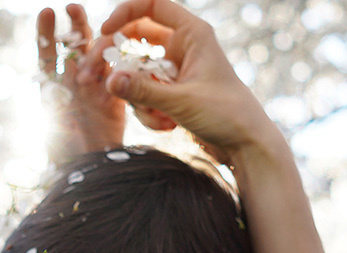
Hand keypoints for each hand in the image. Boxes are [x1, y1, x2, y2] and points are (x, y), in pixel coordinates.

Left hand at [38, 4, 125, 161]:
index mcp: (54, 88)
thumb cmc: (65, 153)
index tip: (47, 12)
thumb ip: (55, 104)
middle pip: (74, 48)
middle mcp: (74, 83)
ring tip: (102, 28)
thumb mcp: (53, 129)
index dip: (47, 34)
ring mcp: (96, 87)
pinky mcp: (116, 95)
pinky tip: (125, 49)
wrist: (89, 170)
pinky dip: (121, 61)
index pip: (48, 55)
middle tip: (73, 7)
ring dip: (99, 40)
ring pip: (99, 56)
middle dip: (75, 26)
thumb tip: (59, 76)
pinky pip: (119, 74)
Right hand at [91, 0, 286, 166]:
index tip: (105, 32)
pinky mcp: (173, 92)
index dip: (124, 13)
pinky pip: (146, 95)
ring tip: (158, 118)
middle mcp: (183, 47)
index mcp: (192, 34)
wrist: (246, 144)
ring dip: (139, 98)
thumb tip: (110, 80)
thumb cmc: (226, 114)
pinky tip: (166, 127)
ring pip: (138, 74)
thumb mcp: (181, 102)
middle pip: (136, 40)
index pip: (152, 5)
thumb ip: (144, 91)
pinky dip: (148, 112)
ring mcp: (176, 71)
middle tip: (100, 79)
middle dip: (120, 64)